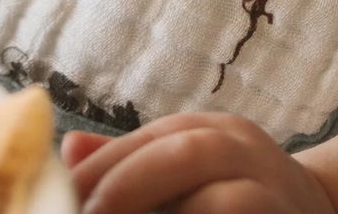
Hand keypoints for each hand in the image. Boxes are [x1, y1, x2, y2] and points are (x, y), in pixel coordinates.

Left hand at [62, 114, 336, 213]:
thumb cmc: (239, 200)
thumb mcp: (189, 173)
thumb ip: (133, 165)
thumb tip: (67, 149)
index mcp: (212, 131)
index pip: (149, 140)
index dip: (100, 171)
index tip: (61, 198)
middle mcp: (246, 151)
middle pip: (183, 154)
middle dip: (127, 187)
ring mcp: (276, 192)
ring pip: (225, 200)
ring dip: (164, 213)